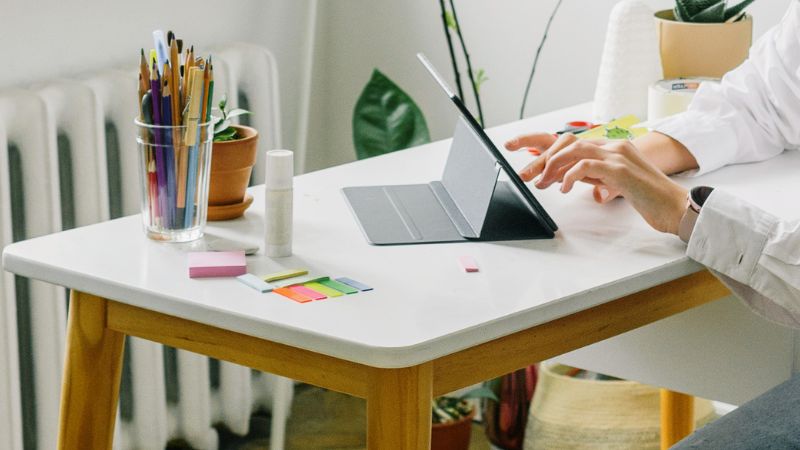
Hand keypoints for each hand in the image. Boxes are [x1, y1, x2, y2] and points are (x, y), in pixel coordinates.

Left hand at [505, 133, 687, 234]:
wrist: (676, 207)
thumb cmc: (647, 198)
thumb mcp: (612, 183)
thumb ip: (591, 175)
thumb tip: (565, 175)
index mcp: (612, 148)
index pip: (572, 141)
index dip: (545, 146)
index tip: (523, 154)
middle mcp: (614, 146)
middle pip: (568, 143)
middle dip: (543, 157)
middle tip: (527, 175)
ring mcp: (619, 155)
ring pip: (574, 150)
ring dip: (552, 166)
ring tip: (542, 182)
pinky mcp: (621, 169)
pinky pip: (586, 166)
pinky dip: (569, 176)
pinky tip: (562, 189)